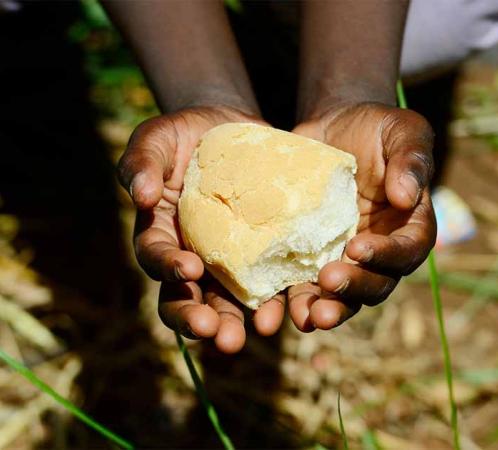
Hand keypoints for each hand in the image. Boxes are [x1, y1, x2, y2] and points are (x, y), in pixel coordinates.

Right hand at [118, 106, 285, 352]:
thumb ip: (141, 162)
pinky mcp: (262, 253)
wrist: (232, 130)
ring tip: (261, 332)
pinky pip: (269, 281)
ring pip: (228, 301)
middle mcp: (191, 257)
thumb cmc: (187, 134)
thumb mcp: (158, 139)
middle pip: (187, 298)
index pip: (156, 258)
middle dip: (201, 319)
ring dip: (241, 321)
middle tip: (220, 335)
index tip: (188, 270)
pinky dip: (280, 297)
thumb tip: (138, 195)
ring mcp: (227, 261)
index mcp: (161, 234)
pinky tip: (295, 307)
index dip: (168, 268)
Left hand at [288, 103, 436, 330]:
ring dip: (327, 309)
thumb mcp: (402, 130)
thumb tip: (408, 197)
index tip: (357, 248)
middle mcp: (380, 249)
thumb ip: (411, 159)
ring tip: (308, 318)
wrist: (332, 129)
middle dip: (354, 290)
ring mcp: (344, 256)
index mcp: (408, 224)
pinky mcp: (312, 255)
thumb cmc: (374, 128)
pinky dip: (295, 298)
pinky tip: (277, 308)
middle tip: (329, 285)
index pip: (407, 249)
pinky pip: (306, 283)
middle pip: (376, 282)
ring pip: (342, 294)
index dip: (386, 255)